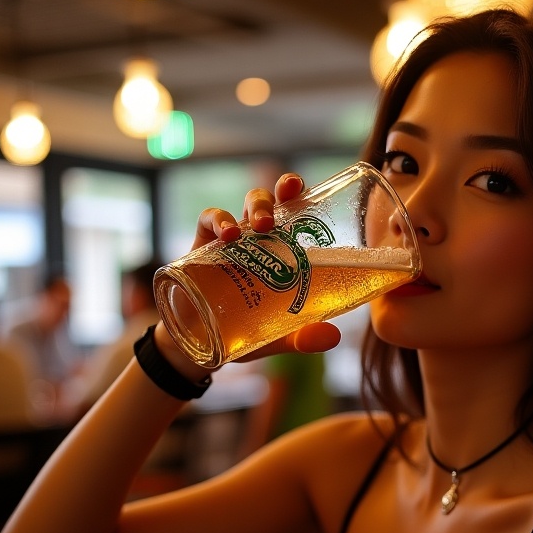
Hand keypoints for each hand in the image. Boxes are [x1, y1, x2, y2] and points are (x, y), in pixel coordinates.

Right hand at [188, 174, 340, 360]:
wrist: (199, 341)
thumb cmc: (243, 331)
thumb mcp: (277, 337)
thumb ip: (303, 337)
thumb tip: (333, 338)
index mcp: (282, 251)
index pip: (297, 213)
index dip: (303, 196)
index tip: (309, 191)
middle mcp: (260, 238)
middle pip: (275, 200)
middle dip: (282, 192)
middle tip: (287, 205)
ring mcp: (234, 238)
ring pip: (247, 203)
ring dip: (257, 206)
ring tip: (262, 225)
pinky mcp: (204, 244)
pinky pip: (210, 219)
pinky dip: (219, 220)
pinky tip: (227, 236)